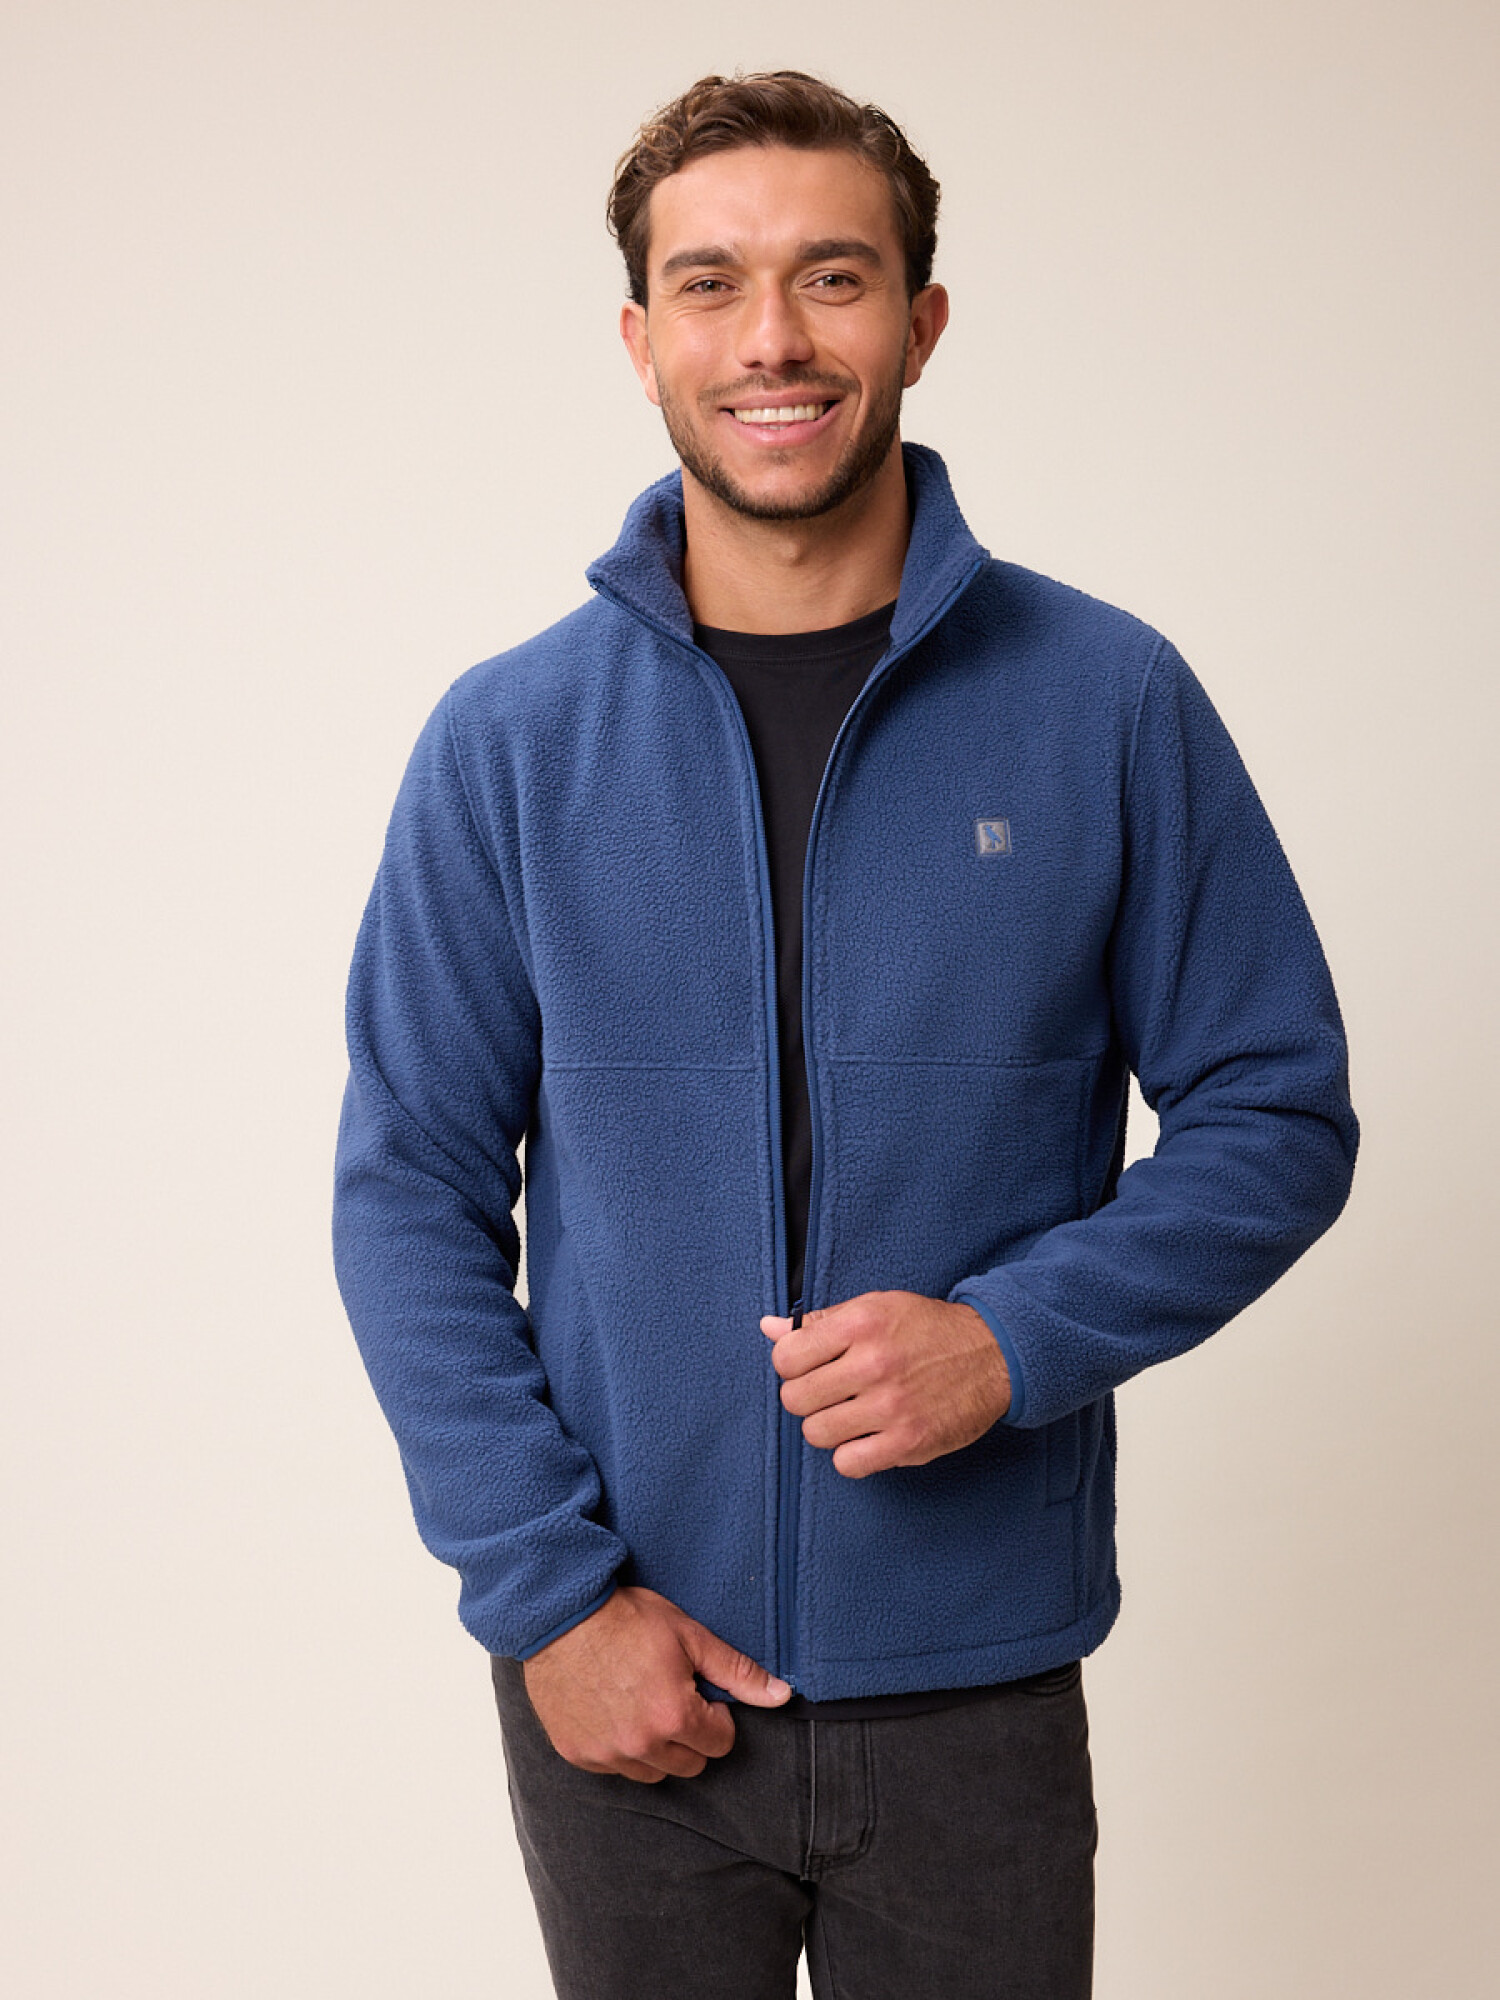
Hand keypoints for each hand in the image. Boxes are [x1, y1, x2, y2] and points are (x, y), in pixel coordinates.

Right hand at [521, 1584, 790, 1782]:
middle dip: (690, 1734)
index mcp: (674, 1718)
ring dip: (656, 1746)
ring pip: (652, 1772)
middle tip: (671, 1694)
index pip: (721, 1743)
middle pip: (690, 1764)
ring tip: (642, 1702)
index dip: (716, 1714)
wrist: (559, 1615)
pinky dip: (620, 1747)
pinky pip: (614, 1767)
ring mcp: (606, 1754)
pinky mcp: (577, 1754)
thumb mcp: (689, 1635)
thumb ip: (737, 1671)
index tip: (699, 1690)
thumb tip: (782, 1695)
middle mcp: (641, 1746)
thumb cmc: (625, 1618)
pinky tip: (614, 1710)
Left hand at [761, 1291, 1010, 1478]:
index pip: (786, 1357)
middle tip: (829, 1394)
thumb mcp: (875, 1308)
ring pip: (816, 1433)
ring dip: (828, 1427)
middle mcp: (874, 1363)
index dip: (791, 1365)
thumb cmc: (927, 1330)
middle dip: (805, 1398)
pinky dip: (851, 1455)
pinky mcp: (909, 1442)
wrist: (992, 1354)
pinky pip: (848, 1463)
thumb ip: (821, 1321)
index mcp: (861, 1323)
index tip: (809, 1367)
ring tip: (850, 1415)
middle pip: (795, 1398)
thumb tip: (769, 1327)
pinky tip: (867, 1437)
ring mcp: (892, 1406)